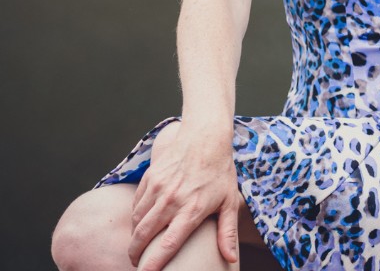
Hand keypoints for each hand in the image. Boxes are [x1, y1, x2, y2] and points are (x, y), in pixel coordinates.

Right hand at [128, 121, 239, 269]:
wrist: (206, 136)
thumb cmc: (220, 170)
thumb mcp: (229, 201)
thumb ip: (227, 232)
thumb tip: (230, 259)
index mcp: (191, 209)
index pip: (167, 245)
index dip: (153, 264)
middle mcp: (172, 199)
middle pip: (144, 236)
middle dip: (136, 254)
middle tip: (137, 263)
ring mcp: (158, 187)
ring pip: (137, 220)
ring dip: (134, 237)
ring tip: (138, 246)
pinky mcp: (151, 176)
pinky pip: (136, 203)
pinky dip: (135, 216)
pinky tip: (140, 223)